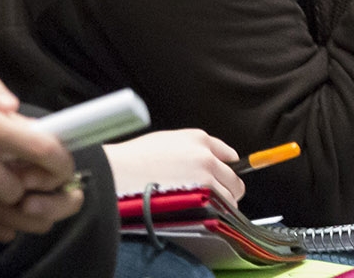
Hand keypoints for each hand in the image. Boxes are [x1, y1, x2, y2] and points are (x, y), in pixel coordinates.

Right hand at [104, 129, 245, 202]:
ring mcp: (205, 177)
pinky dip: (216, 215)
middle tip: (216, 198)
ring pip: (231, 196)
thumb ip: (190, 148)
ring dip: (223, 204)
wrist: (118, 174)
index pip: (228, 154)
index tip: (226, 176)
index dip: (226, 168)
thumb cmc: (133, 160)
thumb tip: (206, 161)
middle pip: (234, 178)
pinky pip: (221, 210)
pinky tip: (202, 214)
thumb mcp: (165, 140)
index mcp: (198, 139)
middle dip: (228, 189)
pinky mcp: (202, 197)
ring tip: (204, 209)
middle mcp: (206, 156)